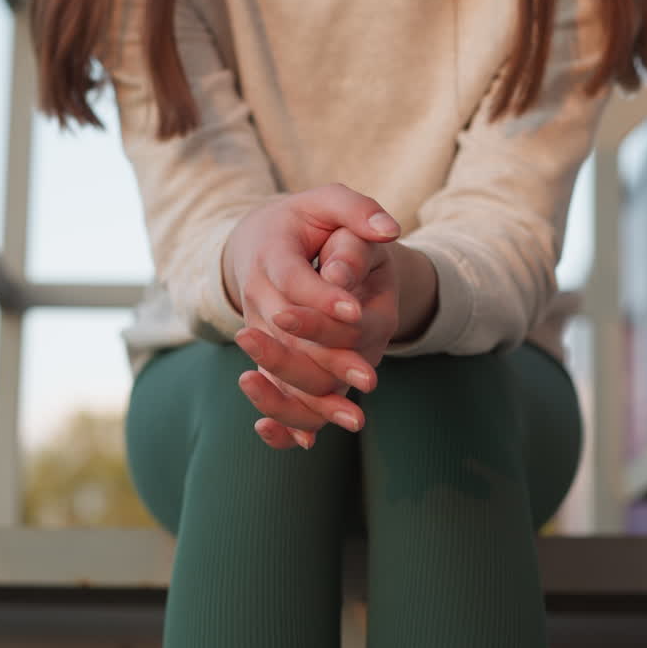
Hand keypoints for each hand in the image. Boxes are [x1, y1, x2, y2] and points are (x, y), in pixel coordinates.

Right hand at [221, 184, 401, 446]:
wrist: (262, 242)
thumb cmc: (305, 221)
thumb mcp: (327, 203)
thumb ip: (356, 211)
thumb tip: (387, 230)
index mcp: (271, 255)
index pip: (295, 282)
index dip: (323, 300)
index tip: (356, 312)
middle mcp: (259, 298)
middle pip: (286, 337)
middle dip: (327, 359)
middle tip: (368, 379)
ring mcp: (260, 331)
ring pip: (279, 371)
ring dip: (310, 399)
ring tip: (353, 419)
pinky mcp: (266, 356)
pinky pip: (272, 390)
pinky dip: (284, 418)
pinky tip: (307, 444)